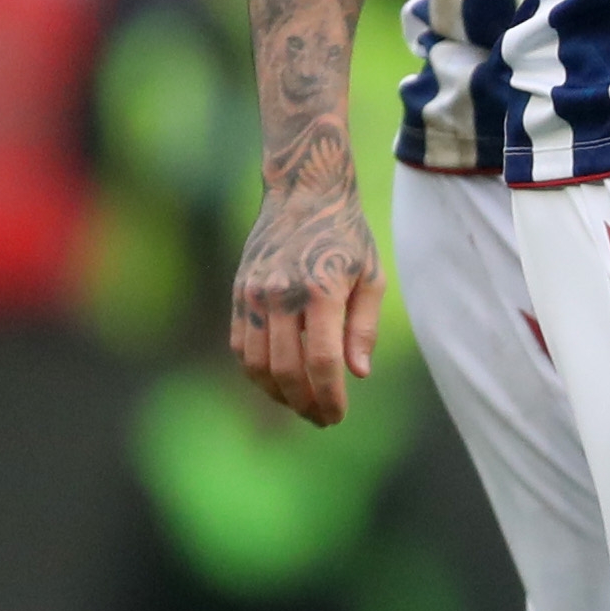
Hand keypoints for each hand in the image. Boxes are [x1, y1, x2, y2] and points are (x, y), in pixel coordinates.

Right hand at [230, 187, 382, 425]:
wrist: (303, 192)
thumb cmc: (346, 235)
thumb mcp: (370, 274)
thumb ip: (364, 327)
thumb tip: (358, 374)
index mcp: (321, 289)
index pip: (322, 361)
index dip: (329, 396)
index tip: (338, 416)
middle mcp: (281, 293)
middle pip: (287, 370)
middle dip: (305, 403)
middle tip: (321, 419)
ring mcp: (254, 294)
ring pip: (257, 365)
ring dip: (278, 394)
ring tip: (301, 405)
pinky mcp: (238, 293)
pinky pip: (240, 347)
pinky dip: (256, 372)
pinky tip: (277, 382)